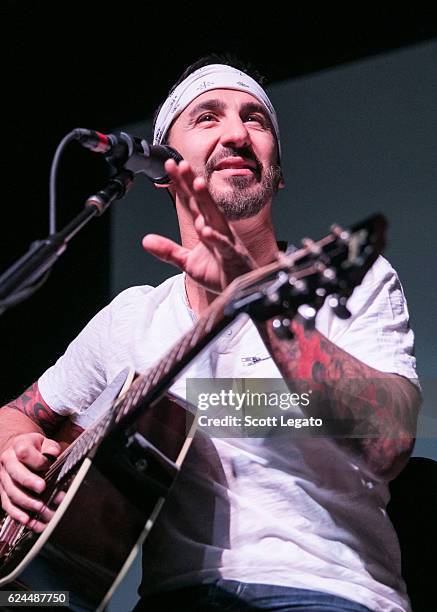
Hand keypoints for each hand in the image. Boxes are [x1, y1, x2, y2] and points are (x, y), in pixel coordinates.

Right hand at [0, 433, 62, 532]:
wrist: (16, 449)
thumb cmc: (34, 447)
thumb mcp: (44, 442)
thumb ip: (50, 447)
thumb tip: (54, 453)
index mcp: (18, 446)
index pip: (24, 452)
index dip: (37, 461)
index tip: (48, 466)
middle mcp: (7, 462)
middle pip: (15, 474)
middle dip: (29, 482)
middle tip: (42, 489)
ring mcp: (3, 478)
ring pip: (11, 492)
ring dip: (26, 502)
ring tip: (40, 508)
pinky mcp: (3, 491)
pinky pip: (7, 504)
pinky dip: (17, 514)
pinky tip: (27, 520)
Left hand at [142, 159, 256, 292]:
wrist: (240, 292)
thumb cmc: (219, 273)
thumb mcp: (187, 263)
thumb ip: (168, 251)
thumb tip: (146, 241)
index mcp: (206, 227)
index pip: (191, 202)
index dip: (180, 184)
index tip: (170, 166)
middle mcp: (217, 229)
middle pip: (203, 202)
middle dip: (192, 182)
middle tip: (181, 164)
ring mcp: (226, 241)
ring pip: (216, 217)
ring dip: (207, 201)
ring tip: (197, 184)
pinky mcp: (233, 257)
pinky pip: (224, 246)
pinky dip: (216, 238)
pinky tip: (207, 230)